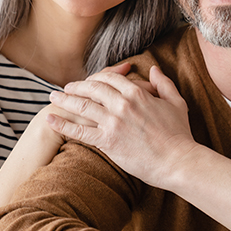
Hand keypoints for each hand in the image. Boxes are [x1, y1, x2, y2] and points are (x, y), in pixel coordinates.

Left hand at [46, 65, 196, 188]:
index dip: (95, 78)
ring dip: (64, 100)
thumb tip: (154, 68)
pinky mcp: (107, 141)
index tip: (87, 81)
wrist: (178, 162)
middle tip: (65, 88)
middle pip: (91, 89)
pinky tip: (50, 120)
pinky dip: (62, 125)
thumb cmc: (179, 135)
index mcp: (137, 93)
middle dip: (75, 87)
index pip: (108, 79)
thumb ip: (163, 84)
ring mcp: (113, 122)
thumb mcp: (175, 103)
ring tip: (53, 98)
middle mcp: (122, 104)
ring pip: (82, 106)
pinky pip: (80, 131)